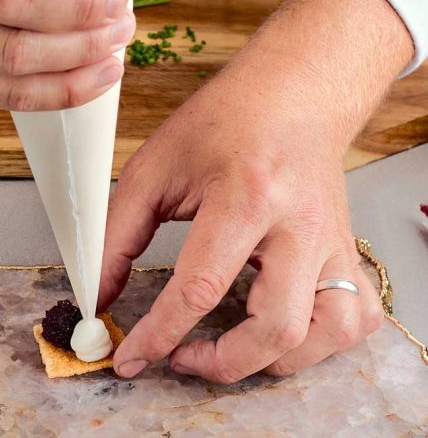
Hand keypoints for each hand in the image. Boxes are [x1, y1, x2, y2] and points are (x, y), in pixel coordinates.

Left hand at [98, 0, 412, 381]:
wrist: (289, 94)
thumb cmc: (223, 120)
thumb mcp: (156, 166)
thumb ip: (120, 231)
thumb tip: (100, 291)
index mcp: (246, 197)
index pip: (201, 288)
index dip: (158, 333)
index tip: (129, 356)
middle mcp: (298, 225)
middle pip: (275, 329)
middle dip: (220, 363)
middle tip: (180, 355)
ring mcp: (331, 240)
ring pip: (326, 334)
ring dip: (273, 360)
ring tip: (230, 345)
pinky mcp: (345, 248)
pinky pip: (356, 317)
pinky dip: (322, 342)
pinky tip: (285, 328)